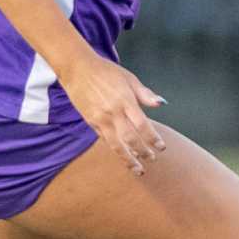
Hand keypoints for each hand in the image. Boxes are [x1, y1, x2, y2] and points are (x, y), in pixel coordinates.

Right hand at [62, 51, 167, 175]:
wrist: (77, 69)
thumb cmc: (105, 71)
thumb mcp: (128, 78)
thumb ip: (144, 93)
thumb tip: (161, 103)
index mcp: (125, 100)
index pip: (142, 125)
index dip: (153, 139)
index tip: (161, 147)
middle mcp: (113, 112)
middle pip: (131, 138)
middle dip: (143, 152)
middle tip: (152, 159)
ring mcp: (100, 119)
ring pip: (116, 145)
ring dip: (128, 159)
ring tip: (137, 169)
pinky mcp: (91, 122)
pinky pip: (105, 139)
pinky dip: (115, 148)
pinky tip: (123, 154)